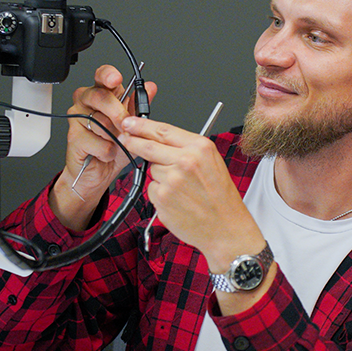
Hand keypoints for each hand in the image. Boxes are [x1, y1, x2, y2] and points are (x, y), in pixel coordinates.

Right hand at [51, 65, 156, 229]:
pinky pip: (97, 141)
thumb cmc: (113, 148)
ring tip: (112, 143)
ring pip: (100, 121)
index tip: (116, 79)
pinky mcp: (73, 137)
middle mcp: (86, 103)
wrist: (98, 173)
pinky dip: (107, 151)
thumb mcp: (133, 126)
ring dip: (113, 137)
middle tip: (123, 125)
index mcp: (101, 95)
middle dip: (117, 112)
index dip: (108, 75)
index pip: (101, 76)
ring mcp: (77, 119)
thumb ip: (139, 106)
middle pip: (100, 96)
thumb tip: (150, 88)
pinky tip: (104, 153)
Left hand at [118, 116, 263, 269]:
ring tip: (181, 189)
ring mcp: (172, 180)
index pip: (163, 130)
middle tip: (126, 139)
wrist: (226, 228)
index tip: (130, 122)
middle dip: (133, 142)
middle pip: (148, 146)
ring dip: (159, 176)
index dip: (142, 125)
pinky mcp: (163, 198)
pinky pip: (152, 189)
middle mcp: (185, 161)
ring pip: (151, 170)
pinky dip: (160, 194)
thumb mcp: (212, 162)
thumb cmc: (220, 198)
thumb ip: (187, 149)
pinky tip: (177, 201)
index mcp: (200, 148)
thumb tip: (158, 139)